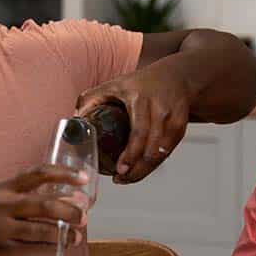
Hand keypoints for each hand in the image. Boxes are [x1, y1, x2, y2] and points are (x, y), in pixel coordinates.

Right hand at [0, 165, 88, 255]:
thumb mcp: (0, 199)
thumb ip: (27, 196)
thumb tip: (70, 200)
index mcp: (5, 188)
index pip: (38, 174)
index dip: (64, 174)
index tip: (84, 179)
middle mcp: (3, 205)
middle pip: (44, 204)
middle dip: (70, 209)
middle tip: (85, 214)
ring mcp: (2, 229)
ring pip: (42, 229)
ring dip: (65, 232)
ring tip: (78, 235)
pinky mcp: (4, 250)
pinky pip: (35, 248)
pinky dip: (53, 246)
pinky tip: (64, 245)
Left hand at [76, 64, 191, 183]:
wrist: (175, 76)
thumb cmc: (140, 83)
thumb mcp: (115, 84)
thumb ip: (92, 98)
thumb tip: (74, 119)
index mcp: (140, 98)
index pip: (138, 132)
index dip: (130, 154)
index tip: (120, 170)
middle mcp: (159, 108)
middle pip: (151, 148)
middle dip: (137, 169)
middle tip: (121, 179)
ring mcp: (173, 118)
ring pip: (161, 153)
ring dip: (145, 170)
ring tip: (128, 178)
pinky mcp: (181, 127)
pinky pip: (168, 152)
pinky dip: (155, 164)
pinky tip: (142, 169)